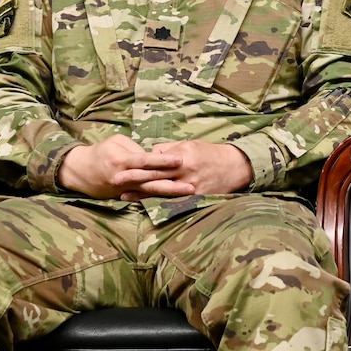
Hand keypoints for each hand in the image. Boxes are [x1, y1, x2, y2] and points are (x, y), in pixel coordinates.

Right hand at [57, 134, 184, 198]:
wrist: (80, 171)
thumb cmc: (101, 152)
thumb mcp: (116, 142)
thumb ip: (135, 149)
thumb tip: (153, 155)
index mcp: (122, 160)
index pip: (146, 161)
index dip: (163, 160)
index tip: (179, 159)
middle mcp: (124, 177)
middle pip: (151, 180)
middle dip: (172, 181)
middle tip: (192, 182)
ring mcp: (124, 189)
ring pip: (149, 191)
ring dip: (169, 193)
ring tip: (187, 192)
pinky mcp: (124, 196)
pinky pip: (144, 197)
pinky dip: (158, 198)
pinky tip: (173, 200)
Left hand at [119, 140, 251, 199]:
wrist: (235, 167)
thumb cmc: (211, 154)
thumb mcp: (191, 144)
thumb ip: (170, 149)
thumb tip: (152, 152)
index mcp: (182, 156)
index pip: (156, 161)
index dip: (137, 164)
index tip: (121, 165)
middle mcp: (185, 172)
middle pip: (155, 176)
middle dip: (134, 178)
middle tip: (115, 180)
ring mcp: (190, 187)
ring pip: (161, 191)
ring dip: (142, 194)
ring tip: (124, 196)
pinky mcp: (196, 197)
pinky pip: (174, 201)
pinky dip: (159, 203)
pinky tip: (146, 205)